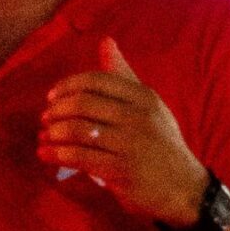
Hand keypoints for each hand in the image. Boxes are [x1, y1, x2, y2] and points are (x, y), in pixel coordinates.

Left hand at [37, 37, 208, 224]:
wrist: (184, 189)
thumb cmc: (162, 145)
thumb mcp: (150, 106)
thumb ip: (125, 76)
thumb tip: (105, 41)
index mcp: (144, 97)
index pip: (96, 80)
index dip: (68, 86)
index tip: (52, 96)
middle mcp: (138, 117)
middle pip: (83, 103)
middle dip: (57, 110)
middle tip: (45, 119)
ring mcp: (129, 144)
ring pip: (78, 130)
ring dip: (54, 132)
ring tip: (44, 136)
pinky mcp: (120, 170)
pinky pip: (80, 157)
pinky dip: (57, 154)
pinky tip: (46, 154)